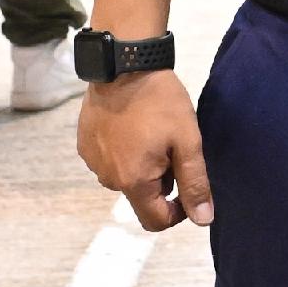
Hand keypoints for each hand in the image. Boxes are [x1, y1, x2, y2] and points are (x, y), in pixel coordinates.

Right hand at [80, 71, 210, 229]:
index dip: (177, 212)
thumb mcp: (187, 142)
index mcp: (134, 182)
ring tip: (152, 134)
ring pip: (125, 179)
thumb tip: (202, 220)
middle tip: (171, 148)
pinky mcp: (84, 146)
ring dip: (142, 168)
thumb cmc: (160, 102)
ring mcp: (93, 162)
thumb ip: (195, 183)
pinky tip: (132, 128)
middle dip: (161, 183)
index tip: (187, 187)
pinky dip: (124, 153)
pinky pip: (109, 162)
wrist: (123, 65)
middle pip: (141, 198)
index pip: (155, 221)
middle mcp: (108, 178)